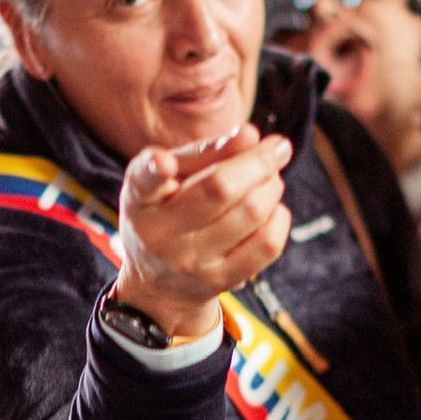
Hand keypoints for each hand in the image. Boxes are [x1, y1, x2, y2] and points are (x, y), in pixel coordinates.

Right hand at [113, 125, 293, 338]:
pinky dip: (279, 217)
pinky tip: (272, 210)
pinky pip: (267, 245)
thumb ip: (206, 151)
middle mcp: (160, 234)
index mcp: (141, 198)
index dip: (155, 170)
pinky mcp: (218, 282)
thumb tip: (251, 136)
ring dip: (272, 186)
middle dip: (260, 160)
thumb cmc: (167, 211)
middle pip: (220, 188)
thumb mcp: (172, 177)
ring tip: (270, 178)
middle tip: (278, 147)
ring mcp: (190, 263)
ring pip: (252, 212)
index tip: (164, 163)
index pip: (145, 181)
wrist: (159, 283)